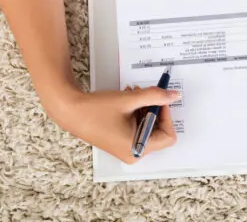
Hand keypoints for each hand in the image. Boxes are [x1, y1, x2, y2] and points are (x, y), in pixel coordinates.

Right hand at [54, 86, 179, 162]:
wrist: (71, 111)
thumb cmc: (97, 109)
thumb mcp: (130, 100)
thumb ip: (156, 96)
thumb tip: (176, 96)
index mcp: (137, 148)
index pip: (168, 136)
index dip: (166, 115)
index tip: (158, 99)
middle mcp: (135, 152)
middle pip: (160, 130)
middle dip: (155, 109)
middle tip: (144, 94)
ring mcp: (128, 148)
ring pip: (150, 125)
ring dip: (145, 107)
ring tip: (132, 94)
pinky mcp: (122, 141)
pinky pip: (139, 126)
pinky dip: (138, 111)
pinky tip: (128, 100)